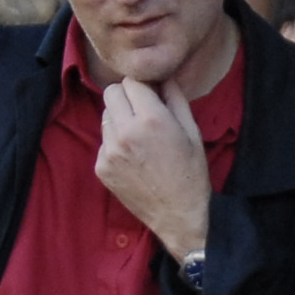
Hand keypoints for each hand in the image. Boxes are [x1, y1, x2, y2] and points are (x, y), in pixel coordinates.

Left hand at [93, 78, 213, 260]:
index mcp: (151, 119)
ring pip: (105, 116)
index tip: (151, 95)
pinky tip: (133, 157)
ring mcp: (110, 151)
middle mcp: (125, 132)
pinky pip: (104, 141)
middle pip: (110, 93)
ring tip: (139, 137)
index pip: (130, 81)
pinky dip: (115, 142)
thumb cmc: (191, 173)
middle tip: (142, 111)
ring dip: (119, 119)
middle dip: (126, 97)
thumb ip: (175, 99)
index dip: (142, 86)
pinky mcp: (101, 167)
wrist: (178, 215)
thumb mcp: (192, 131)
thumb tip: (163, 78)